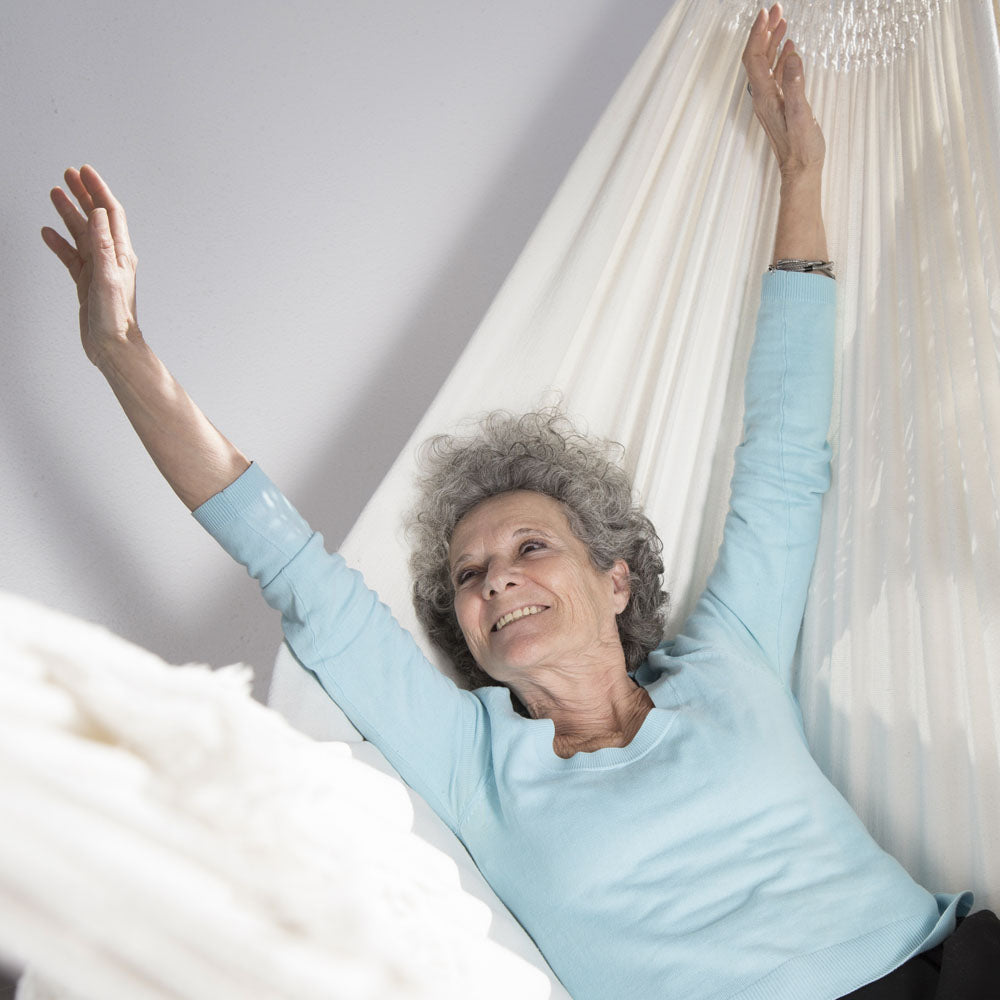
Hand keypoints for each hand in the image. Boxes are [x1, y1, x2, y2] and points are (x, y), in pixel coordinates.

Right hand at [41, 165, 140, 366]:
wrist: (113, 347)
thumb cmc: (115, 319)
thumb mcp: (108, 278)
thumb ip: (103, 245)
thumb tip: (98, 213)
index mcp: (120, 254)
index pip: (110, 213)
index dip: (98, 190)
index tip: (85, 171)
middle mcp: (111, 259)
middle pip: (96, 218)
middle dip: (83, 194)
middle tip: (68, 174)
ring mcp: (98, 269)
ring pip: (81, 234)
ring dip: (68, 213)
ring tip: (54, 193)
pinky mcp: (87, 282)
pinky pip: (71, 256)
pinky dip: (60, 242)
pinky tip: (48, 233)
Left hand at [742, 4, 824, 180]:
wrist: (800, 172)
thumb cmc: (801, 149)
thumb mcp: (802, 115)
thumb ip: (795, 85)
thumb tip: (791, 57)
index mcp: (765, 97)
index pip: (754, 58)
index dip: (759, 34)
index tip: (767, 13)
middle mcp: (762, 97)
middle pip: (757, 57)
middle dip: (764, 31)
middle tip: (776, 9)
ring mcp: (769, 101)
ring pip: (765, 65)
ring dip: (771, 41)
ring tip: (782, 21)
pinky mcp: (777, 105)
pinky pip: (773, 74)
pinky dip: (779, 57)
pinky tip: (788, 49)